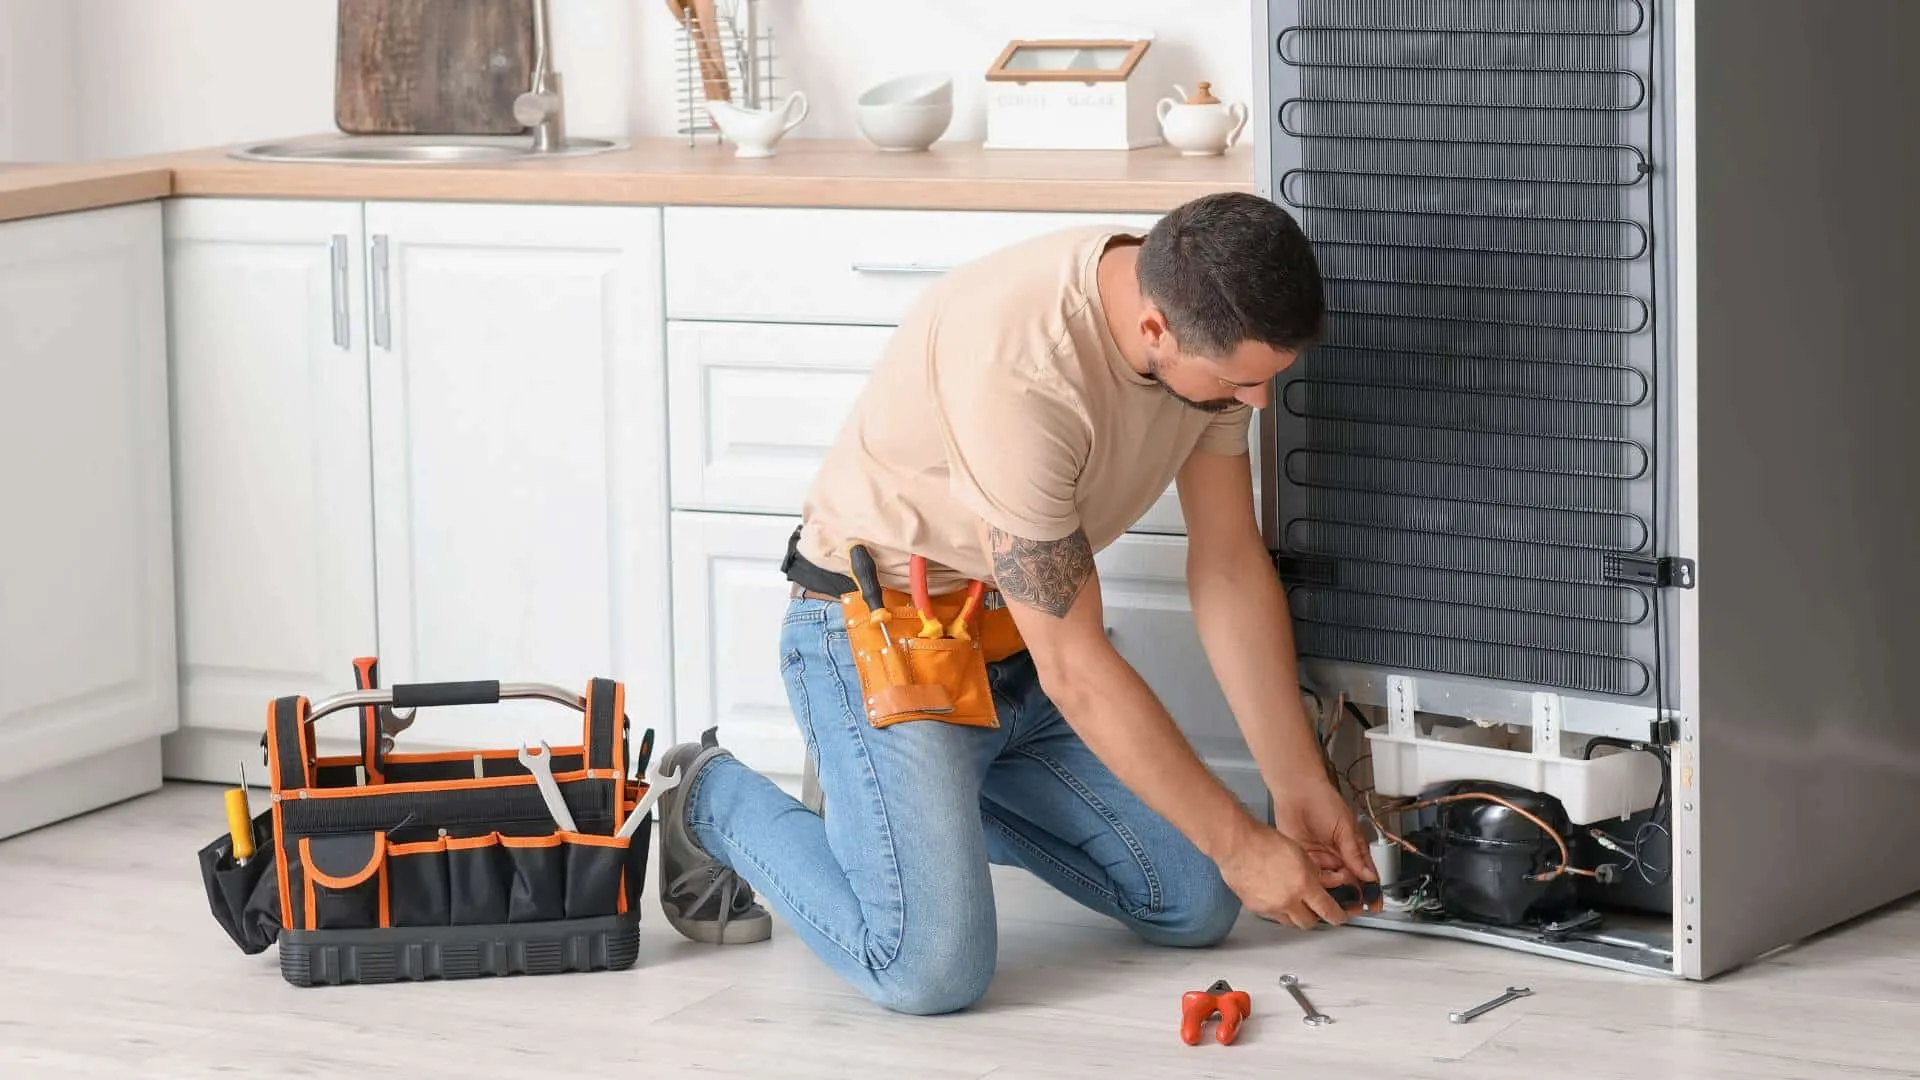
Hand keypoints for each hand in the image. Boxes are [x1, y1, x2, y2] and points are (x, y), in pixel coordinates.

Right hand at [1216, 824, 1355, 929]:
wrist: (1236, 844)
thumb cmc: (1264, 842)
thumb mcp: (1300, 853)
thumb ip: (1316, 872)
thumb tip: (1330, 882)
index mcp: (1303, 884)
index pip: (1328, 910)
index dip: (1338, 916)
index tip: (1340, 917)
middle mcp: (1288, 900)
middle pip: (1309, 922)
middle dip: (1314, 916)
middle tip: (1315, 907)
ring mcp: (1270, 907)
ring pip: (1290, 921)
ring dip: (1295, 913)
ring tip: (1292, 898)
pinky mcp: (1255, 908)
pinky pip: (1272, 915)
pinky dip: (1277, 908)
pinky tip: (1274, 893)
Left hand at [1268, 778, 1379, 909]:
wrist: (1297, 791)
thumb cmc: (1324, 801)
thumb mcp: (1345, 828)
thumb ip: (1355, 853)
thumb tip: (1369, 876)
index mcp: (1352, 850)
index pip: (1365, 876)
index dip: (1370, 891)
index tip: (1373, 905)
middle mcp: (1337, 858)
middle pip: (1348, 885)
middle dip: (1351, 897)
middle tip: (1352, 906)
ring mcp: (1320, 860)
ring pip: (1330, 885)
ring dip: (1333, 892)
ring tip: (1336, 894)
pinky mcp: (1303, 860)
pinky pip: (1312, 877)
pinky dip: (1316, 884)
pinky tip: (1319, 886)